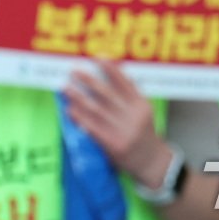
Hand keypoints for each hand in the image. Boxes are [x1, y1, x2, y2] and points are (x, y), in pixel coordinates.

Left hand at [64, 61, 169, 187]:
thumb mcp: (143, 112)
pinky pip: (93, 127)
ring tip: (66, 87)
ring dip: (79, 97)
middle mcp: (133, 116)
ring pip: (97, 109)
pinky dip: (80, 117)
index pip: (125, 82)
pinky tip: (70, 109)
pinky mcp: (114, 144)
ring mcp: (124, 131)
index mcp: (141, 105)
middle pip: (107, 94)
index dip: (111, 69)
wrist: (152, 162)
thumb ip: (129, 96)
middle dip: (89, 80)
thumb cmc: (143, 133)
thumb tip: (106, 75)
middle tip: (74, 70)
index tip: (97, 57)